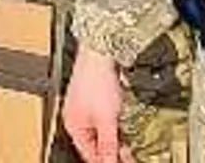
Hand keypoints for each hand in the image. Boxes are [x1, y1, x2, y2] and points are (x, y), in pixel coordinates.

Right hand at [62, 47, 136, 162]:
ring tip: (131, 144)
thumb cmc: (97, 81)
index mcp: (74, 127)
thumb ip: (108, 145)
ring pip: (102, 132)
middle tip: (130, 155)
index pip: (91, 155)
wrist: (99, 53)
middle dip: (114, 152)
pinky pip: (105, 120)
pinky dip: (115, 126)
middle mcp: (77, 119)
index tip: (125, 161)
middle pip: (96, 144)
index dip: (107, 161)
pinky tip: (125, 126)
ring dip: (116, 139)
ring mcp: (85, 108)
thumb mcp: (106, 120)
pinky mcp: (95, 98)